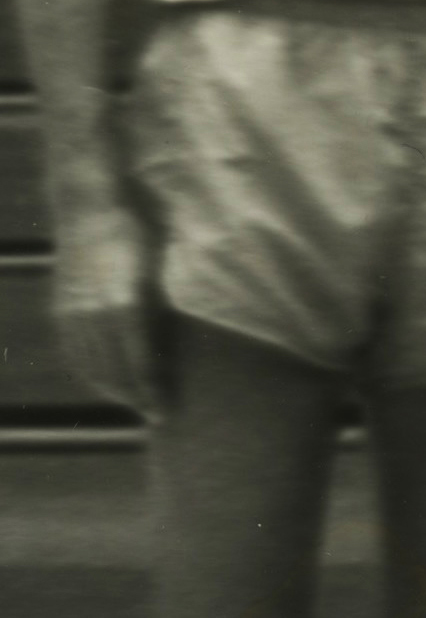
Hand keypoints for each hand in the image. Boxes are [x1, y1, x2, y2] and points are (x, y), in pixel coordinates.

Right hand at [48, 190, 157, 418]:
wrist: (88, 203)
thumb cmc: (136, 227)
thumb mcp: (158, 262)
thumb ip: (160, 303)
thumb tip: (171, 341)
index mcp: (124, 300)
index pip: (138, 359)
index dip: (150, 388)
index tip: (164, 410)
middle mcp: (94, 309)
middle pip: (112, 368)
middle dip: (133, 395)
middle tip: (156, 414)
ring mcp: (73, 308)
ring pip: (89, 362)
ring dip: (110, 387)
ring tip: (133, 401)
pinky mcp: (61, 304)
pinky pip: (71, 348)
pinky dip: (86, 369)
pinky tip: (101, 379)